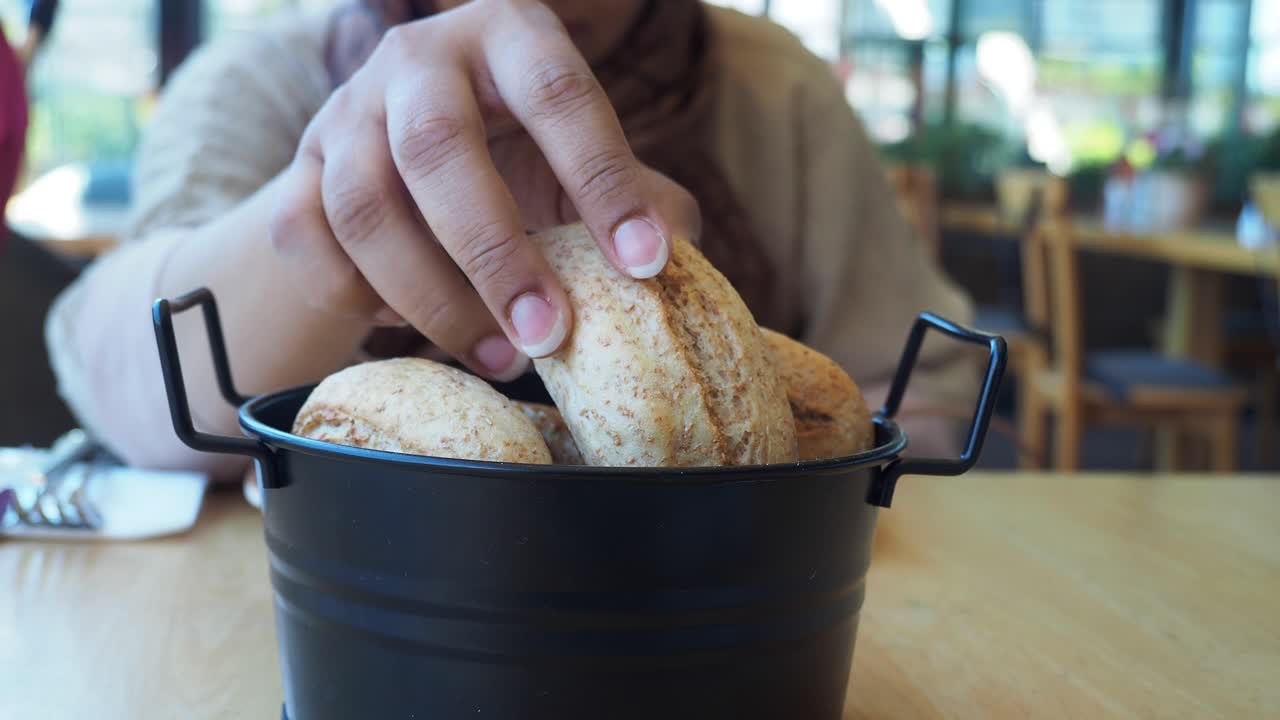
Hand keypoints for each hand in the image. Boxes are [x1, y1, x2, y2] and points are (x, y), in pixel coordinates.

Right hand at [270, 0, 698, 379]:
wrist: (400, 171)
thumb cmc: (519, 166)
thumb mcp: (583, 166)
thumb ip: (641, 198)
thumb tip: (677, 252)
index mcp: (506, 37)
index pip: (557, 94)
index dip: (602, 181)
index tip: (644, 264)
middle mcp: (416, 59)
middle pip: (437, 146)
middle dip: (496, 253)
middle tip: (549, 337)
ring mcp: (342, 115)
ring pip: (363, 207)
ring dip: (434, 299)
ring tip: (503, 360)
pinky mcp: (292, 178)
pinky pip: (311, 248)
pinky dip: (366, 301)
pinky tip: (417, 326)